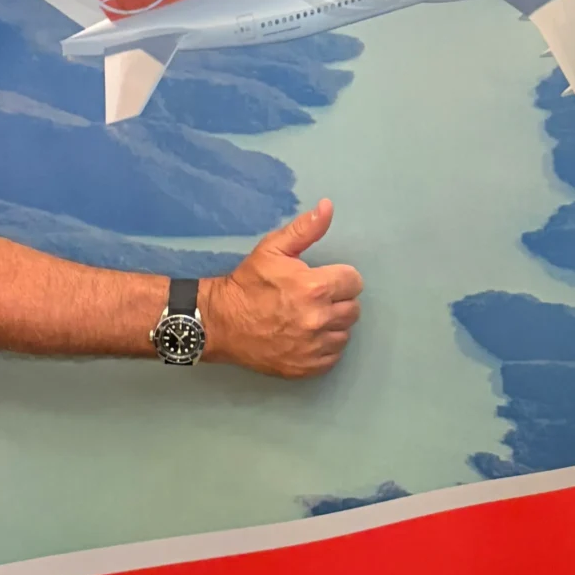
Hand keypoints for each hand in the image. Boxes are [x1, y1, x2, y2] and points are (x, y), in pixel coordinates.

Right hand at [203, 200, 361, 378]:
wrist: (219, 323)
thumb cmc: (247, 283)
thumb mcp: (272, 249)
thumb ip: (305, 229)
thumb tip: (328, 207)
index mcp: (315, 288)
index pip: (354, 281)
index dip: (339, 277)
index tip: (322, 279)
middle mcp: (319, 320)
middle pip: (353, 309)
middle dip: (338, 300)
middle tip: (315, 298)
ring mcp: (314, 348)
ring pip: (345, 333)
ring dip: (333, 324)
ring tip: (310, 317)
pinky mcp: (307, 368)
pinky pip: (333, 356)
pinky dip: (324, 347)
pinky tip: (306, 337)